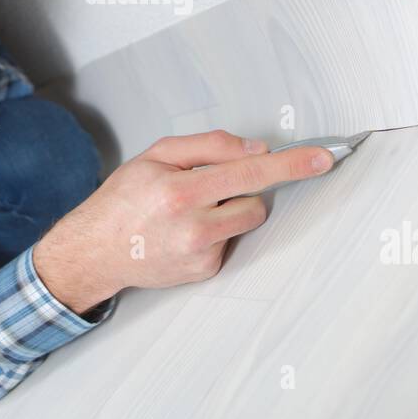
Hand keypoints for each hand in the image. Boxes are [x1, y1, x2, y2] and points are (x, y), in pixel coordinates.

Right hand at [33, 129, 334, 312]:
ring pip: (247, 220)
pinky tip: (184, 232)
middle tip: (210, 186)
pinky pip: (230, 241)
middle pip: (255, 199)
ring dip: (231, 209)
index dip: (291, 164)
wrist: (95, 250)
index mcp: (180, 190)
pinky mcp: (205, 272)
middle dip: (244, 187)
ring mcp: (201, 254)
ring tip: (192, 210)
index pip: (249, 171)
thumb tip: (255, 150)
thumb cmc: (123, 199)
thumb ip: (208, 146)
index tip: (322, 158)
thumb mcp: (155, 156)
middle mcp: (193, 226)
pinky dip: (216, 231)